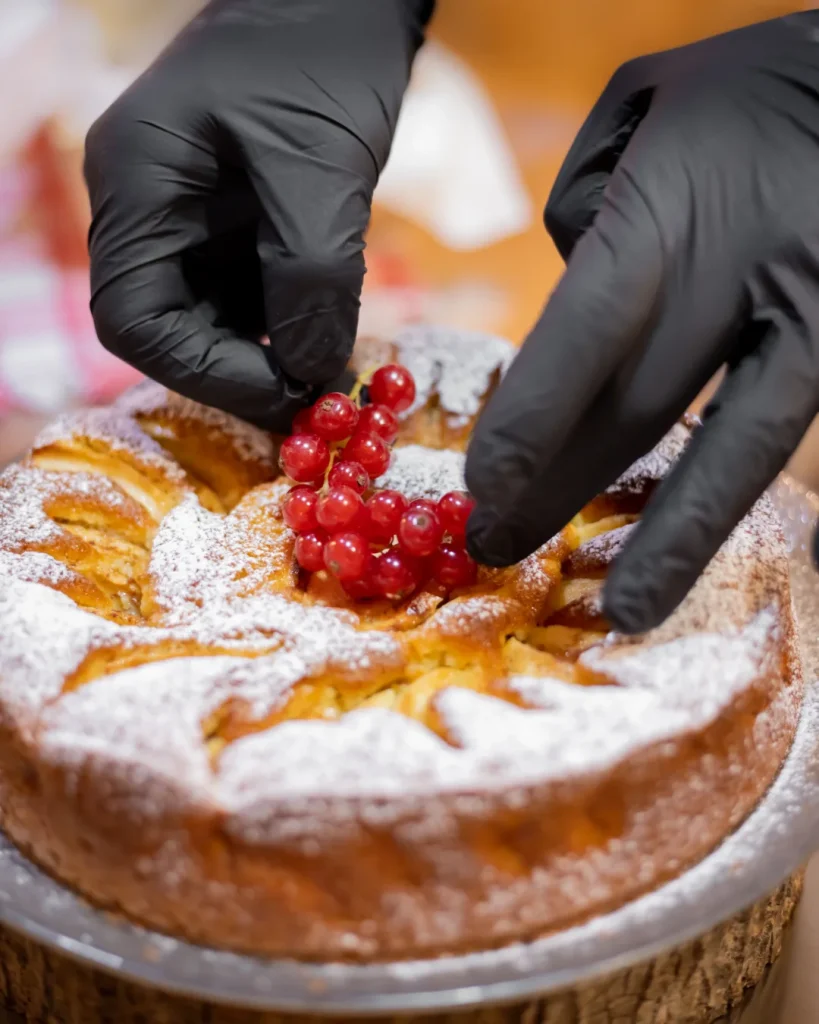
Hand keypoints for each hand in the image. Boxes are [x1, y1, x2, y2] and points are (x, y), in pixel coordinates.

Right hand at [84, 0, 429, 429]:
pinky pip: (246, 300)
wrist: (344, 0)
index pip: (133, 317)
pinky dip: (284, 330)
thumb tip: (308, 370)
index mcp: (138, 183)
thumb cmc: (322, 54)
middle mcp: (150, 209)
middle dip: (239, 374)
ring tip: (331, 377)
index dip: (202, 372)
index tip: (281, 395)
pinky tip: (329, 341)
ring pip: (210, 322)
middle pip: (167, 329)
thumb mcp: (319, 164)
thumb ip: (312, 273)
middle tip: (314, 405)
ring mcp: (189, 220)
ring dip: (265, 359)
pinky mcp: (233, 228)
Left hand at [466, 13, 818, 633]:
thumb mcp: (652, 105)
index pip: (588, 333)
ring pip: (742, 450)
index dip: (534, 420)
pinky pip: (783, 435)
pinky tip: (693, 544)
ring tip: (623, 611)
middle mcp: (752, 272)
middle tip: (499, 550)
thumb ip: (590, 199)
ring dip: (673, 539)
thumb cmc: (755, 87)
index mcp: (681, 204)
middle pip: (644, 408)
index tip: (484, 489)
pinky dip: (732, 494)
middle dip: (566, 489)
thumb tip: (570, 282)